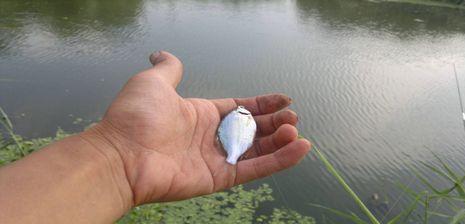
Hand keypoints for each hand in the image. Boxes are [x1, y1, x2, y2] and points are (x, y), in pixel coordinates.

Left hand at [84, 51, 310, 204]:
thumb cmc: (135, 116)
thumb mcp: (153, 82)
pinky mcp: (219, 178)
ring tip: (296, 131)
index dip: (262, 104)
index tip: (284, 99)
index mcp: (200, 114)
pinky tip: (298, 149)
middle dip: (274, 123)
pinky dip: (278, 161)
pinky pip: (254, 169)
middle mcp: (210, 137)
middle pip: (252, 129)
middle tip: (294, 117)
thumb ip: (169, 68)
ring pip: (257, 150)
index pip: (240, 108)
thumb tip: (162, 53)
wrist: (122, 154)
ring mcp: (216, 159)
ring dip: (280, 141)